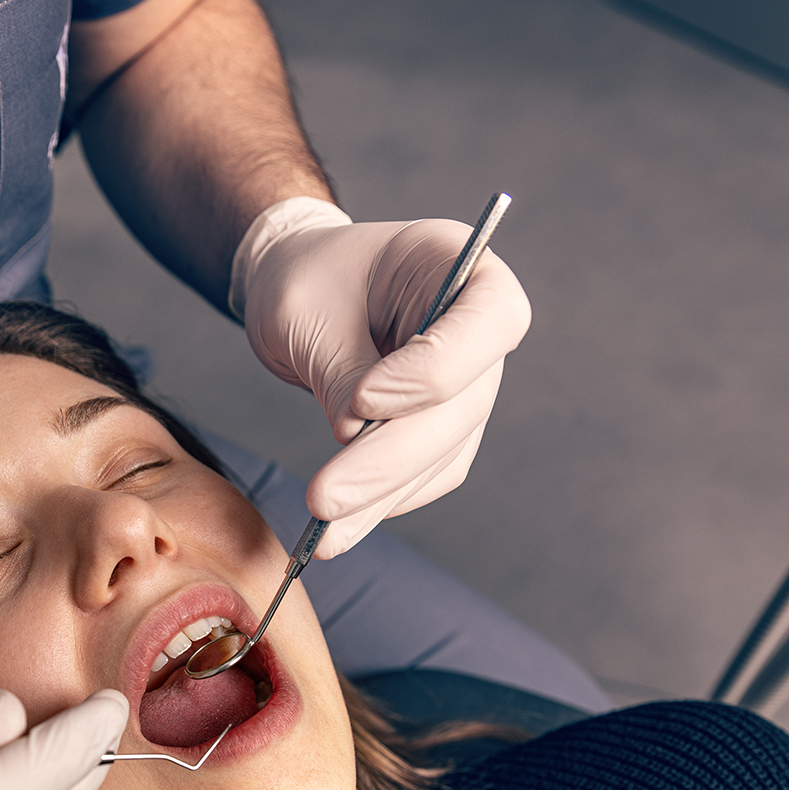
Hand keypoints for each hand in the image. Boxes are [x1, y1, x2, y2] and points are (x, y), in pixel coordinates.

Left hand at [230, 196, 529, 557]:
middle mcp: (476, 324)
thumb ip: (340, 370)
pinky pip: (428, 474)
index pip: (491, 318)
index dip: (435, 370)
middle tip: (324, 498)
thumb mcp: (304, 309)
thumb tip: (357, 437)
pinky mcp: (446, 426)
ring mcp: (468, 380)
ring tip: (322, 528)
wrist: (297, 292)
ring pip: (446, 451)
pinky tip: (341, 525)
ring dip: (384, 494)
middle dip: (391, 457)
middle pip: (463, 402)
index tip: (362, 401)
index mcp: (455, 261)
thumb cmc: (304, 279)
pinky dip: (385, 502)